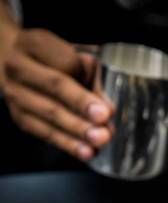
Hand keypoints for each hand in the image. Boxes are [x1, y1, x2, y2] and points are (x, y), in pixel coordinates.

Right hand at [2, 29, 112, 160]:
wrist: (16, 64)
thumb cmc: (55, 60)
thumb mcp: (74, 57)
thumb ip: (94, 79)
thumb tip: (109, 108)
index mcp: (34, 44)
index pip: (65, 61)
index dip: (86, 77)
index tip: (104, 92)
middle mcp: (19, 67)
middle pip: (54, 87)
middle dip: (81, 105)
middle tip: (104, 119)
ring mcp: (15, 93)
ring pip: (48, 113)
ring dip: (76, 130)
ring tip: (99, 140)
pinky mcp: (19, 117)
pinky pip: (44, 133)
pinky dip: (68, 144)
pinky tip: (86, 152)